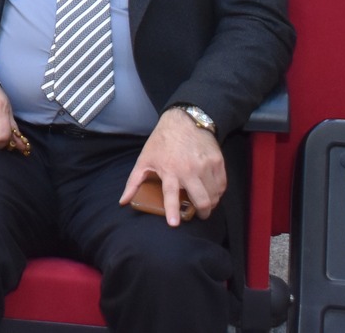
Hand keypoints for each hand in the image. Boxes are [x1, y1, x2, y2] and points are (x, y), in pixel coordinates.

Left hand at [119, 108, 225, 224]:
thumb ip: (134, 182)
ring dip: (211, 203)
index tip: (175, 223)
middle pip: (201, 199)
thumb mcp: (144, 159)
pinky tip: (212, 192)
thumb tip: (123, 201)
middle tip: (200, 215)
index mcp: (170, 170)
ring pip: (214, 195)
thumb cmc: (162, 141)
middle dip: (202, 212)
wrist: (184, 120)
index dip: (173, 210)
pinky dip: (218, 192)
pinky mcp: (218, 162)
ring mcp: (206, 166)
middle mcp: (189, 169)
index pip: (171, 194)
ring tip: (206, 204)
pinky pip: (222, 185)